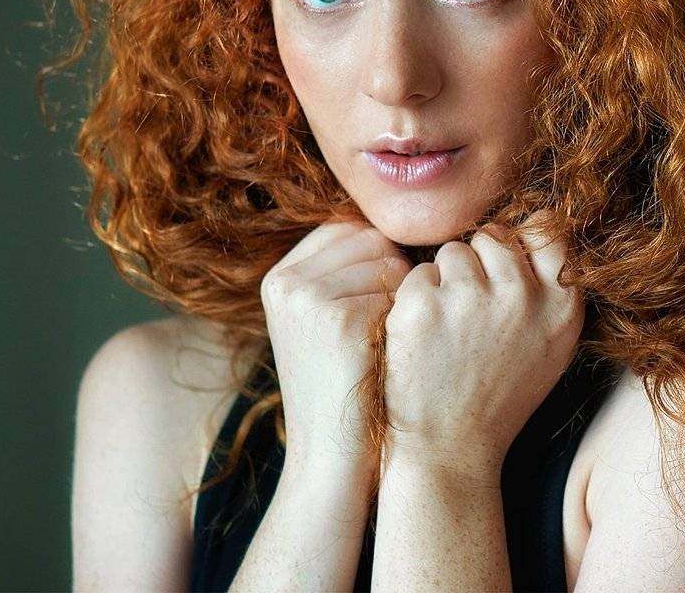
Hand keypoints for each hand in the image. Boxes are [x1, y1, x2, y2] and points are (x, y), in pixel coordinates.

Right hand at [260, 221, 412, 471]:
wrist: (330, 457)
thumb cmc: (341, 387)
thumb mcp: (319, 322)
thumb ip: (340, 273)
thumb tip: (388, 228)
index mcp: (278, 278)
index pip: (346, 228)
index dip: (376, 257)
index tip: (376, 300)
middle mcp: (287, 283)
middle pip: (370, 238)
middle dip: (392, 273)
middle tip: (386, 323)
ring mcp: (309, 300)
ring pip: (390, 263)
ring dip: (403, 298)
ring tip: (383, 342)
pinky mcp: (341, 320)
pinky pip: (400, 293)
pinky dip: (406, 322)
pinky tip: (389, 355)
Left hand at [381, 212, 585, 475]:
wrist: (449, 450)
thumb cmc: (499, 396)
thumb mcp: (550, 346)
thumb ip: (550, 288)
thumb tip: (538, 224)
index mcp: (561, 305)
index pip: (546, 229)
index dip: (520, 244)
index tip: (505, 271)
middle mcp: (521, 296)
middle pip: (494, 236)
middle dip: (478, 265)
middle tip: (471, 317)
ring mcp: (470, 298)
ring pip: (453, 253)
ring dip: (445, 282)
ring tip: (449, 333)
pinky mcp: (422, 305)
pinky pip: (417, 276)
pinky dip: (415, 302)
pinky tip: (424, 341)